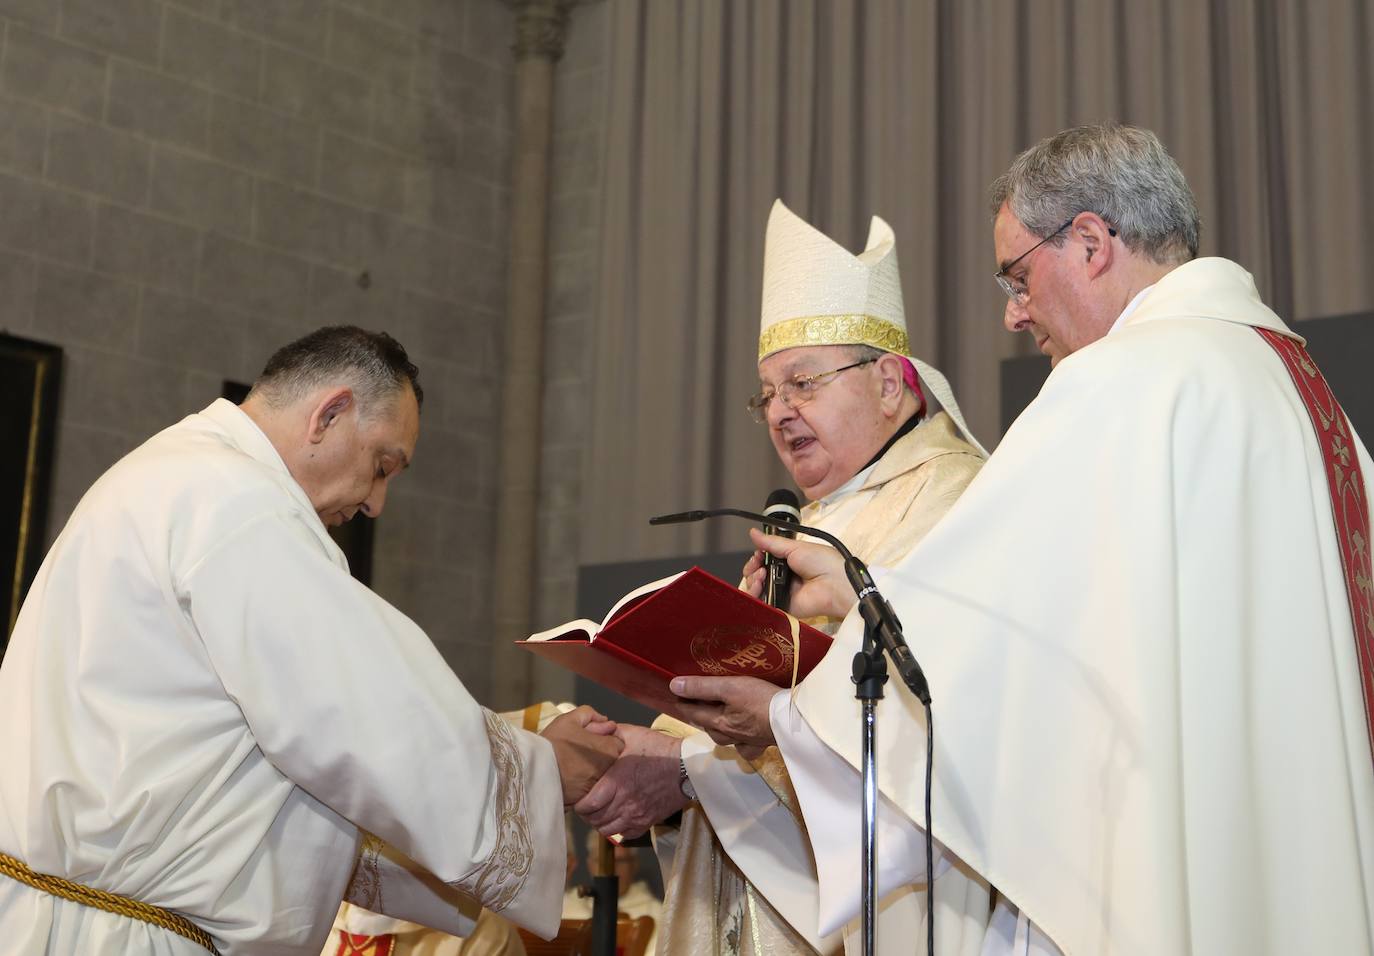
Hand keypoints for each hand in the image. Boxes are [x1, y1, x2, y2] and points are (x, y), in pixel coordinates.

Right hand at [541, 705, 623, 806]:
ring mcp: (598, 785)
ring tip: (575, 763)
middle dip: (601, 754)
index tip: (592, 739)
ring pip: (602, 773)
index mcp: (608, 749)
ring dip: (593, 768)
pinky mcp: (586, 797)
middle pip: (611, 759)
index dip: (606, 739)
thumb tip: (606, 721)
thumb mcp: (569, 719)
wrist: (535, 770)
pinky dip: (585, 781)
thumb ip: (590, 715)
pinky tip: (572, 776)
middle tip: (582, 751)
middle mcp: (608, 769)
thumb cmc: (554, 742)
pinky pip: (591, 787)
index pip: (619, 743)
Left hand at [573, 725, 687, 838]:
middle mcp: (624, 803)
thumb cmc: (659, 749)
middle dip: (587, 813)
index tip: (578, 796)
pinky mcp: (647, 822)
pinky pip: (624, 834)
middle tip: (586, 803)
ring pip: (607, 829)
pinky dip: (617, 829)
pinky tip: (617, 817)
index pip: (587, 804)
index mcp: (616, 782)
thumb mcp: (632, 734)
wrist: (688, 767)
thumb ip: (609, 734)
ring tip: (600, 811)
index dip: (579, 803)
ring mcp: (636, 815)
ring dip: (600, 822)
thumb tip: (592, 731)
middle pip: (595, 819)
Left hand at [670, 675, 777, 749]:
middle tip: (695, 701)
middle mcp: (728, 736)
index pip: (693, 711)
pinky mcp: (760, 745)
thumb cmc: (760, 700)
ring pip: (723, 737)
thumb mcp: (730, 687)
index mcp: (718, 722)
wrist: (793, 721)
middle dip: (699, 714)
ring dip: (716, 727)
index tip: (675, 692)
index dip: (682, 701)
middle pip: (707, 725)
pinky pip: (744, 748)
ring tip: (716, 716)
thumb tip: (674, 686)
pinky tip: (742, 738)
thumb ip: (702, 687)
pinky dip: (740, 743)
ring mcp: (745, 743)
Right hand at [747, 528, 854, 618]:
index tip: (757, 555)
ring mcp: (781, 593)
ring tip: (760, 575)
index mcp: (787, 562)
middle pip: (756, 575)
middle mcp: (782, 578)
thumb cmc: (820, 562)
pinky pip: (761, 603)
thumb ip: (772, 543)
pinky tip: (759, 584)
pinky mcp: (780, 608)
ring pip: (756, 589)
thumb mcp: (795, 547)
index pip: (763, 561)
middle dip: (752, 568)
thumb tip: (753, 533)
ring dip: (752, 579)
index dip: (756, 558)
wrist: (835, 583)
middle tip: (758, 565)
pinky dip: (754, 594)